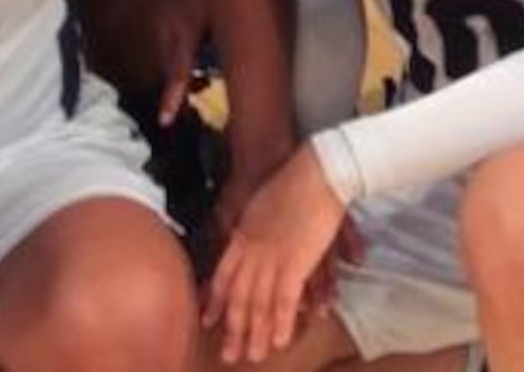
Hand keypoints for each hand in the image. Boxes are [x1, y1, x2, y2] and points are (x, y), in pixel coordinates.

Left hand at [208, 152, 355, 364]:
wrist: (314, 169)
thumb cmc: (290, 179)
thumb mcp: (257, 202)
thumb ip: (248, 225)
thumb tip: (242, 238)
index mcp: (242, 236)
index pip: (223, 276)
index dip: (215, 301)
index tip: (209, 322)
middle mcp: (252, 251)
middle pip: (239, 297)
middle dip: (234, 329)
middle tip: (230, 355)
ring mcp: (273, 258)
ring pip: (259, 303)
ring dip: (257, 332)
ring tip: (254, 356)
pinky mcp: (297, 261)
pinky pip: (285, 299)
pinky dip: (283, 321)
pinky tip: (281, 340)